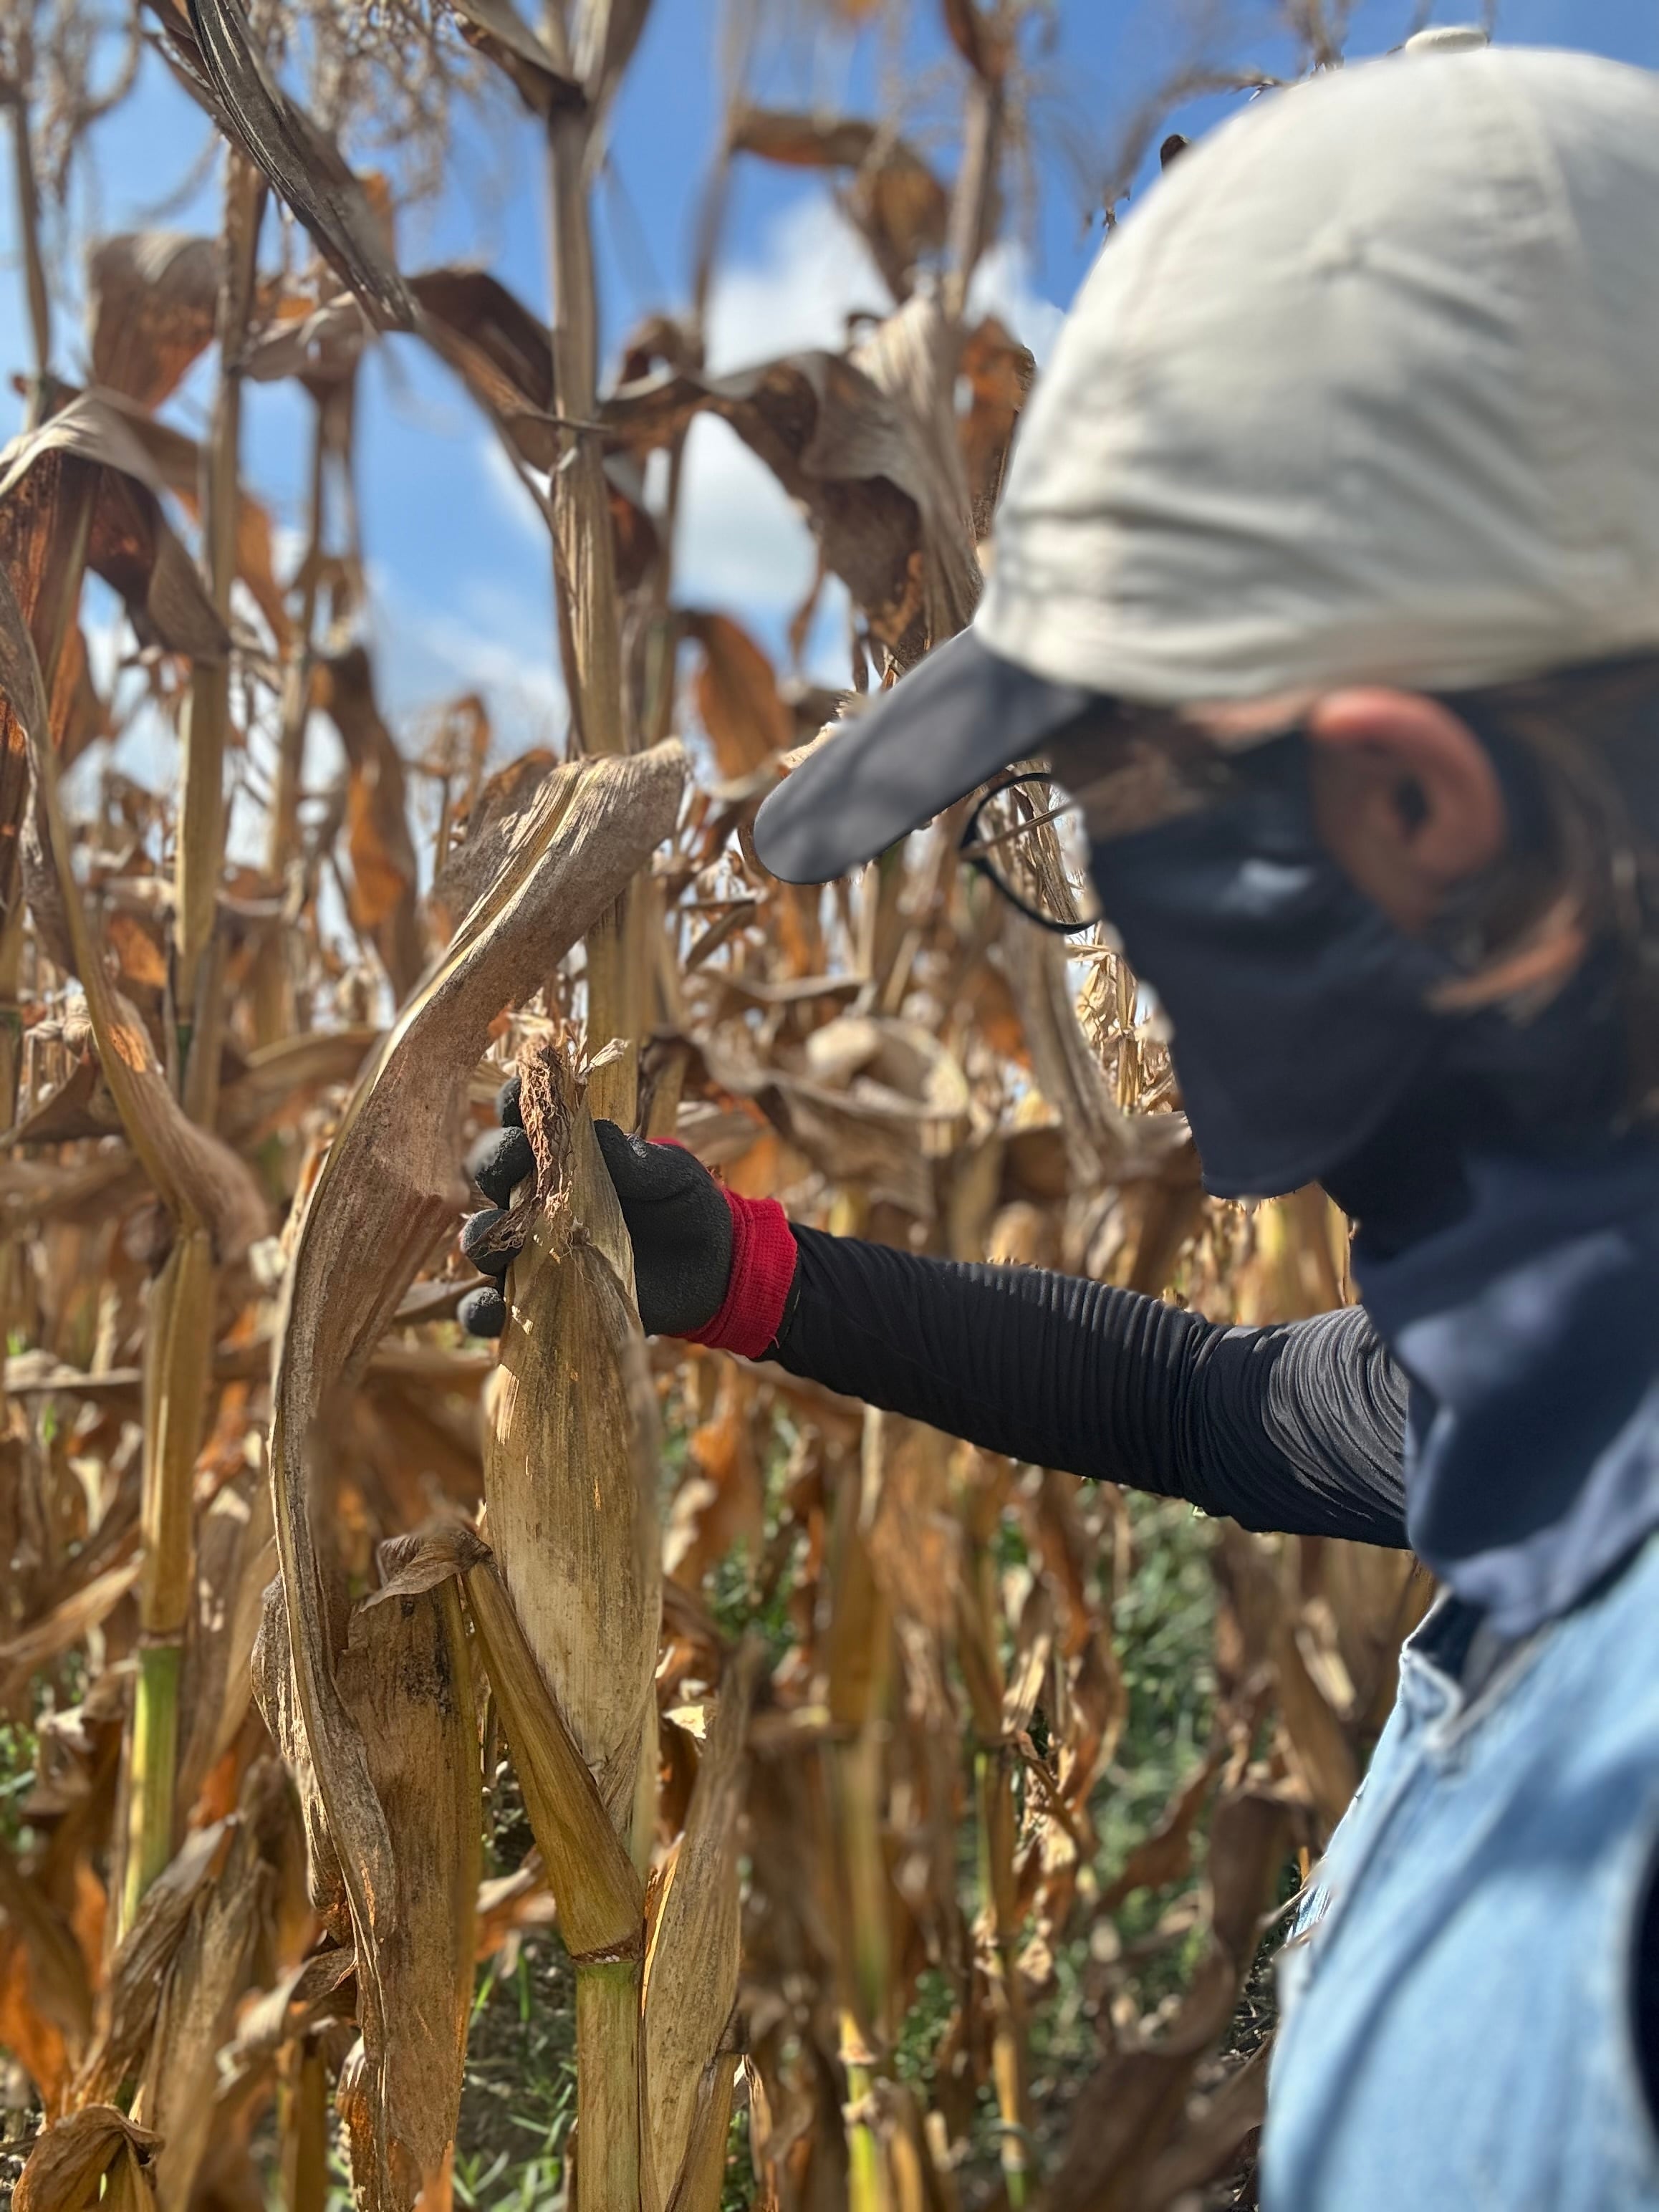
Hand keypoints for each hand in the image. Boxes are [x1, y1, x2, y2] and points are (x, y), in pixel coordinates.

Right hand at [455, 1079, 732, 1340]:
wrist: (711, 1271)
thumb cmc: (686, 1205)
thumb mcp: (673, 1175)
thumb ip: (637, 1158)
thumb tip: (598, 1133)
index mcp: (567, 1155)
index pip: (528, 1122)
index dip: (513, 1106)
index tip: (518, 1101)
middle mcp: (539, 1198)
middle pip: (495, 1175)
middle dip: (495, 1165)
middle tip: (515, 1166)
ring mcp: (534, 1250)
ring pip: (486, 1240)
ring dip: (482, 1239)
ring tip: (498, 1246)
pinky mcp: (538, 1300)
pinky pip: (495, 1308)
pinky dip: (483, 1311)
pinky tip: (492, 1311)